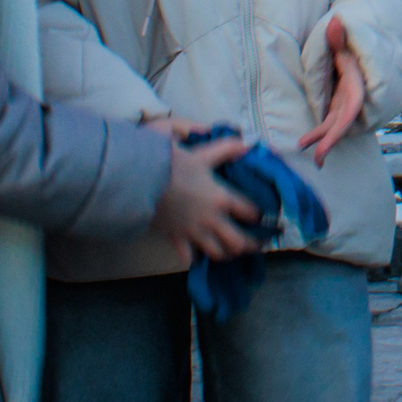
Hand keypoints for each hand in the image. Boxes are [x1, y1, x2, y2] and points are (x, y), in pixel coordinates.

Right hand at [154, 134, 259, 260]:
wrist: (140, 181)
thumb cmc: (173, 165)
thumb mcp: (203, 154)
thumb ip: (227, 148)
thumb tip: (249, 143)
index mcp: (222, 198)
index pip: (250, 212)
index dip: (259, 215)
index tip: (262, 216)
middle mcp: (212, 219)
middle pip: (239, 242)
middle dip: (250, 244)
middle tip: (256, 243)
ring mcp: (194, 232)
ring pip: (217, 253)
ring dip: (226, 253)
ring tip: (231, 250)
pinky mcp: (176, 240)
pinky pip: (189, 258)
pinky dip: (196, 258)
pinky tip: (200, 254)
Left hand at [298, 14, 367, 167]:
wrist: (375, 40)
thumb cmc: (360, 40)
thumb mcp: (350, 39)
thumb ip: (340, 36)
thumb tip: (335, 23)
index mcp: (357, 84)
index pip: (349, 111)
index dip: (338, 130)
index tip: (324, 146)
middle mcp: (354, 94)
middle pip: (342, 122)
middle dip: (329, 140)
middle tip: (317, 160)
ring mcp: (348, 97)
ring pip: (336, 120)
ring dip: (323, 135)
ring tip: (304, 146)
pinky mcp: (342, 96)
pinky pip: (334, 115)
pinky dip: (325, 127)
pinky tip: (313, 137)